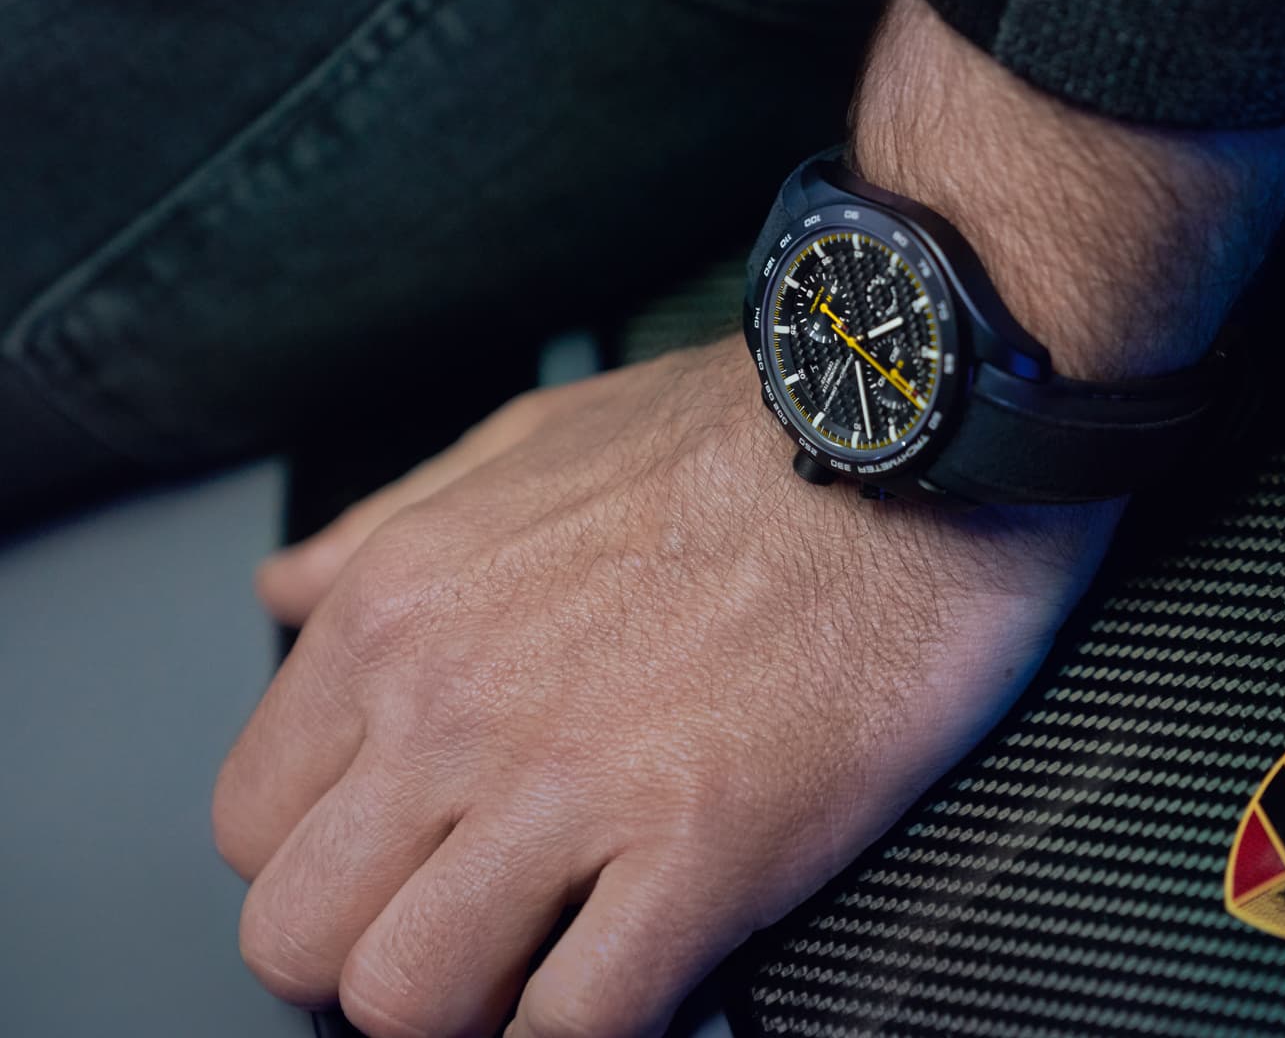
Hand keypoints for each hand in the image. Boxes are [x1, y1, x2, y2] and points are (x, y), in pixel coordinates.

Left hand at [218, 340, 1115, 1036]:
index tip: (406, 872)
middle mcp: (454, 705)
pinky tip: (646, 970)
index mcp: (399, 610)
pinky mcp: (707, 842)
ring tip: (554, 963)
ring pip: (407, 1002)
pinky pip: (584, 1020)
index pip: (252, 825)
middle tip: (473, 937)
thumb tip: (292, 588)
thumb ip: (389, 524)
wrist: (915, 424)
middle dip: (377, 958)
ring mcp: (574, 782)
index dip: (329, 870)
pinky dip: (596, 1026)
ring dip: (479, 1006)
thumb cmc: (745, 432)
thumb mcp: (530, 438)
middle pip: (299, 939)